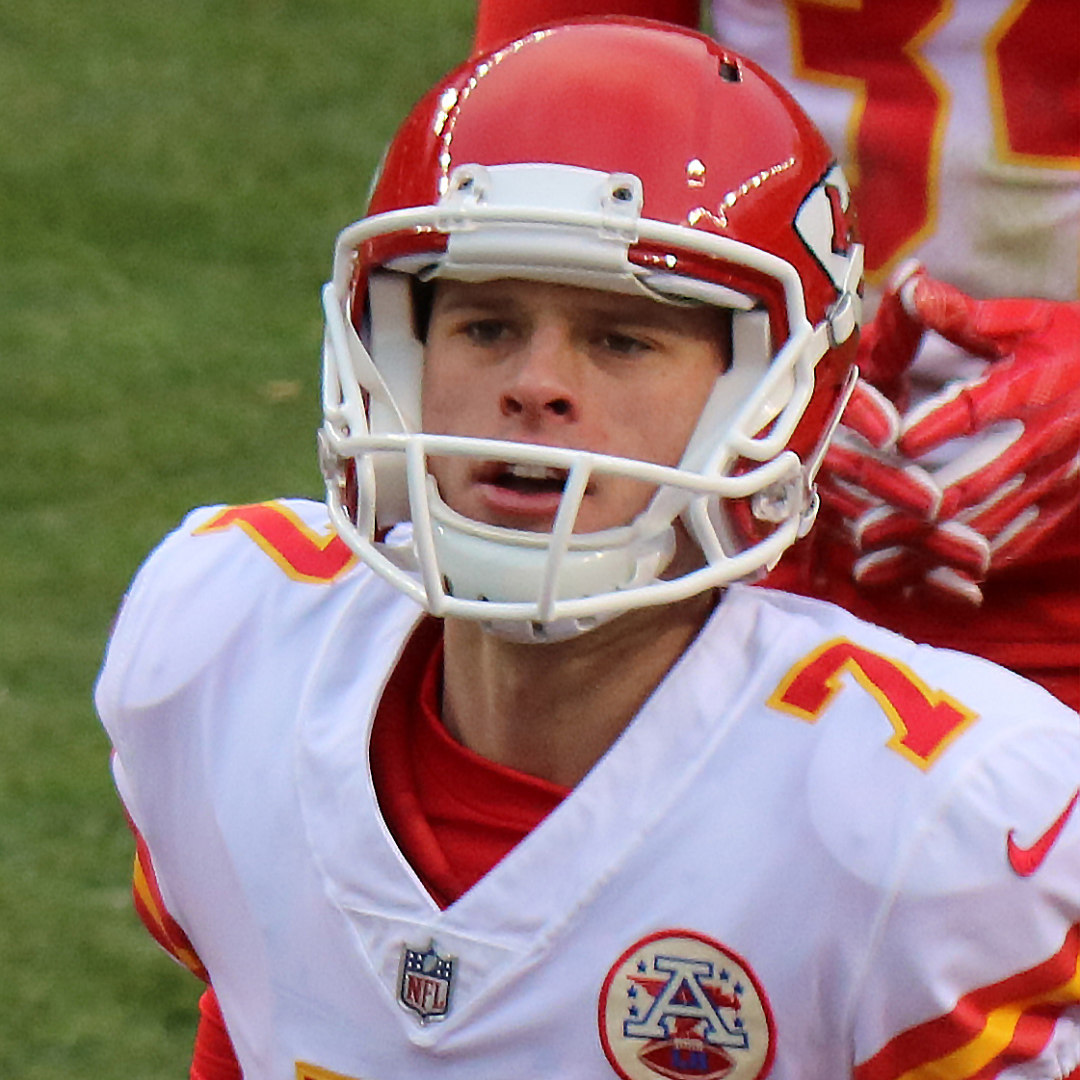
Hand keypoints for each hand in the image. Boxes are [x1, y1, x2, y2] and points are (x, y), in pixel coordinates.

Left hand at [816, 265, 1079, 602]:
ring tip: (872, 566)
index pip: (981, 408)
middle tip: (860, 528)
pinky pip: (1011, 546)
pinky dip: (964, 569)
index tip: (898, 442)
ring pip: (985, 528)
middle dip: (914, 511)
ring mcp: (1054, 482)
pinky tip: (920, 584)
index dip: (940, 426)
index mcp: (1035, 385)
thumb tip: (909, 284)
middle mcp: (1046, 440)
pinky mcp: (1056, 509)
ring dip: (926, 553)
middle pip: (974, 484)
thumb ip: (964, 315)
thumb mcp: (1028, 321)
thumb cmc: (1075, 347)